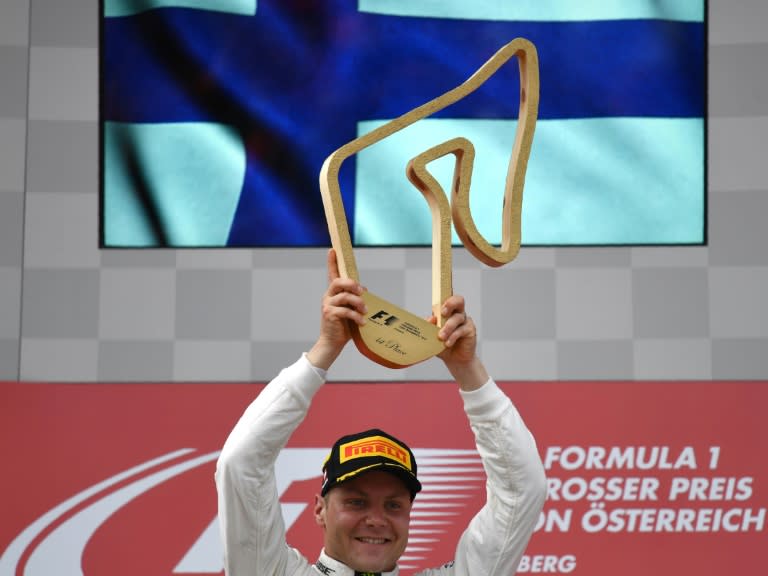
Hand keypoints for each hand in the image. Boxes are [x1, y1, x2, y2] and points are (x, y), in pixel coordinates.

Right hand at [307, 249, 366, 369]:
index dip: (332, 262)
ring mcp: (327, 305)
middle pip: (338, 282)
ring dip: (358, 303)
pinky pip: (345, 311)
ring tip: (365, 311)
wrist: (332, 343)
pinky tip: (362, 322)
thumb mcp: (351, 311)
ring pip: (344, 296)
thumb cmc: (343, 327)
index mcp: (333, 293)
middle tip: (363, 292)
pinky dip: (356, 316)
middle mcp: (328, 296)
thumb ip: (356, 300)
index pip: (331, 274)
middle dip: (352, 284)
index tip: (332, 250)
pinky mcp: (329, 315)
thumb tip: (365, 291)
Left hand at [430, 295, 487, 389]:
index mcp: (448, 312)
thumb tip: (430, 319)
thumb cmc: (442, 345)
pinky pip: (461, 330)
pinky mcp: (470, 330)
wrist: (454, 359)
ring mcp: (465, 321)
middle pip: (459, 301)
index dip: (445, 299)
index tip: (438, 305)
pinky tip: (447, 343)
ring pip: (457, 318)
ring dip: (448, 327)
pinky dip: (453, 336)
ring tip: (440, 336)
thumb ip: (429, 327)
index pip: (448, 299)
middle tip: (442, 312)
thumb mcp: (432, 336)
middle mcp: (457, 313)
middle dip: (450, 304)